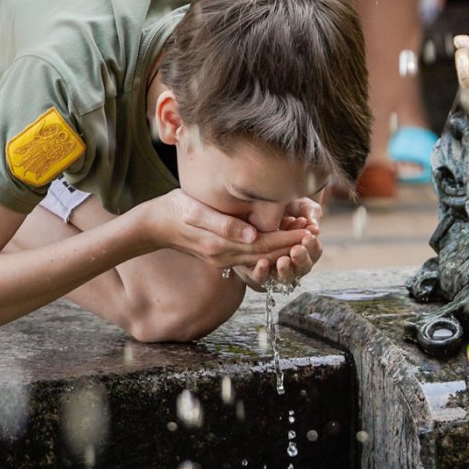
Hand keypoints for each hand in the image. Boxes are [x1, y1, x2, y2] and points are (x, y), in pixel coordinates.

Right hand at [142, 188, 307, 271]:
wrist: (153, 225)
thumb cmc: (173, 210)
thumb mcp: (196, 211)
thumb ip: (224, 224)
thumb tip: (251, 235)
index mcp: (221, 246)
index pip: (263, 245)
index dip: (288, 238)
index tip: (309, 231)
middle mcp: (224, 256)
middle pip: (266, 255)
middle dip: (292, 246)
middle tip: (316, 235)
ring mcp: (222, 259)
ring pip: (260, 258)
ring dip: (283, 250)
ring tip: (305, 238)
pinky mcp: (220, 255)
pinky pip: (250, 257)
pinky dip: (268, 250)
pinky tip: (281, 241)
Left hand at [232, 197, 323, 289]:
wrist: (246, 211)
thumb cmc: (279, 206)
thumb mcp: (297, 204)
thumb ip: (309, 212)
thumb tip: (315, 228)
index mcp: (305, 246)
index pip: (314, 251)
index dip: (313, 246)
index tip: (308, 237)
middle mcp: (292, 262)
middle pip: (303, 268)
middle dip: (301, 259)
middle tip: (296, 250)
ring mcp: (275, 270)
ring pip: (284, 277)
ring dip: (285, 270)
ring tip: (283, 261)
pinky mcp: (256, 273)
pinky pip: (261, 278)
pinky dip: (263, 272)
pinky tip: (262, 263)